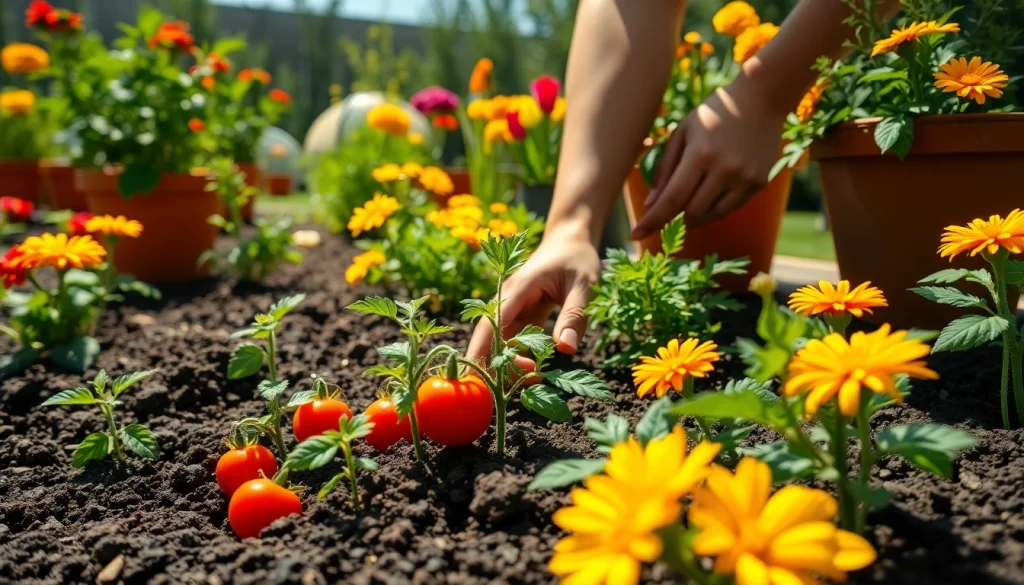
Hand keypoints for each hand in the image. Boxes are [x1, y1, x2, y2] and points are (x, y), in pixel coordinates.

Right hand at [466, 227, 600, 364]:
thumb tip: (566, 350)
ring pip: (499, 340)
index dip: (487, 350)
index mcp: (518, 288)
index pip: (494, 323)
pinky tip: (535, 370)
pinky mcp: (520, 314)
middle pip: (490, 335)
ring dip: (511, 361)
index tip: (497, 374)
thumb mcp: (584, 285)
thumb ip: (574, 315)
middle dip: (497, 362)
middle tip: (527, 381)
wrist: (571, 239)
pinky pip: (513, 339)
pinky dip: (519, 355)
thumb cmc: (578, 258)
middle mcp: (508, 298)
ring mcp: (512, 307)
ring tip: (537, 377)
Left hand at [632, 73, 787, 239]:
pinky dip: (715, 208)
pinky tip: (711, 192)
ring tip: (690, 198)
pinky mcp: (760, 183)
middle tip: (669, 207)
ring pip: (711, 215)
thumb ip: (665, 168)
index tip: (635, 235)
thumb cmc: (714, 113)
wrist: (762, 98)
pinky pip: (730, 208)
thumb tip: (651, 204)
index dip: (652, 221)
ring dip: (695, 215)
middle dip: (675, 215)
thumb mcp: (683, 132)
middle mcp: (725, 169)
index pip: (672, 199)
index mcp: (700, 154)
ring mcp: (745, 178)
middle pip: (691, 212)